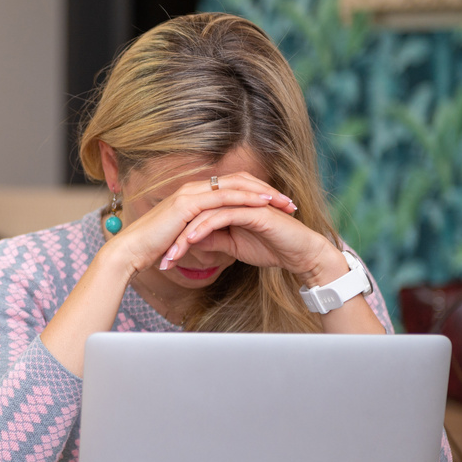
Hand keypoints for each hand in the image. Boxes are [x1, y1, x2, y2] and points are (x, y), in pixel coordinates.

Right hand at [108, 171, 296, 277]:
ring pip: (234, 186)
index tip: (277, 205)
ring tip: (284, 201)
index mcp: (192, 195)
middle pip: (237, 180)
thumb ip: (200, 233)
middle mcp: (192, 189)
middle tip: (289, 201)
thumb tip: (216, 240)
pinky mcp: (188, 204)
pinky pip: (224, 197)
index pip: (230, 187)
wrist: (130, 252)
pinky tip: (264, 203)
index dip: (255, 193)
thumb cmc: (152, 249)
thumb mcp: (183, 238)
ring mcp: (190, 194)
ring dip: (262, 192)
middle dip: (266, 188)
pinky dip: (246, 198)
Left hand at [159, 173, 337, 280]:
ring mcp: (243, 202)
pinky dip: (205, 228)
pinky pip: (222, 216)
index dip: (177, 238)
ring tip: (172, 255)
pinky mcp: (253, 210)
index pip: (193, 218)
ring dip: (185, 236)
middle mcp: (232, 201)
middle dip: (175, 238)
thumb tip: (190, 241)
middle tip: (161, 260)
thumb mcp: (233, 247)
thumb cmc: (271, 248)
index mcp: (227, 207)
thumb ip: (212, 239)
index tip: (163, 259)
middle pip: (194, 214)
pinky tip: (192, 241)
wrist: (300, 254)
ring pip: (204, 214)